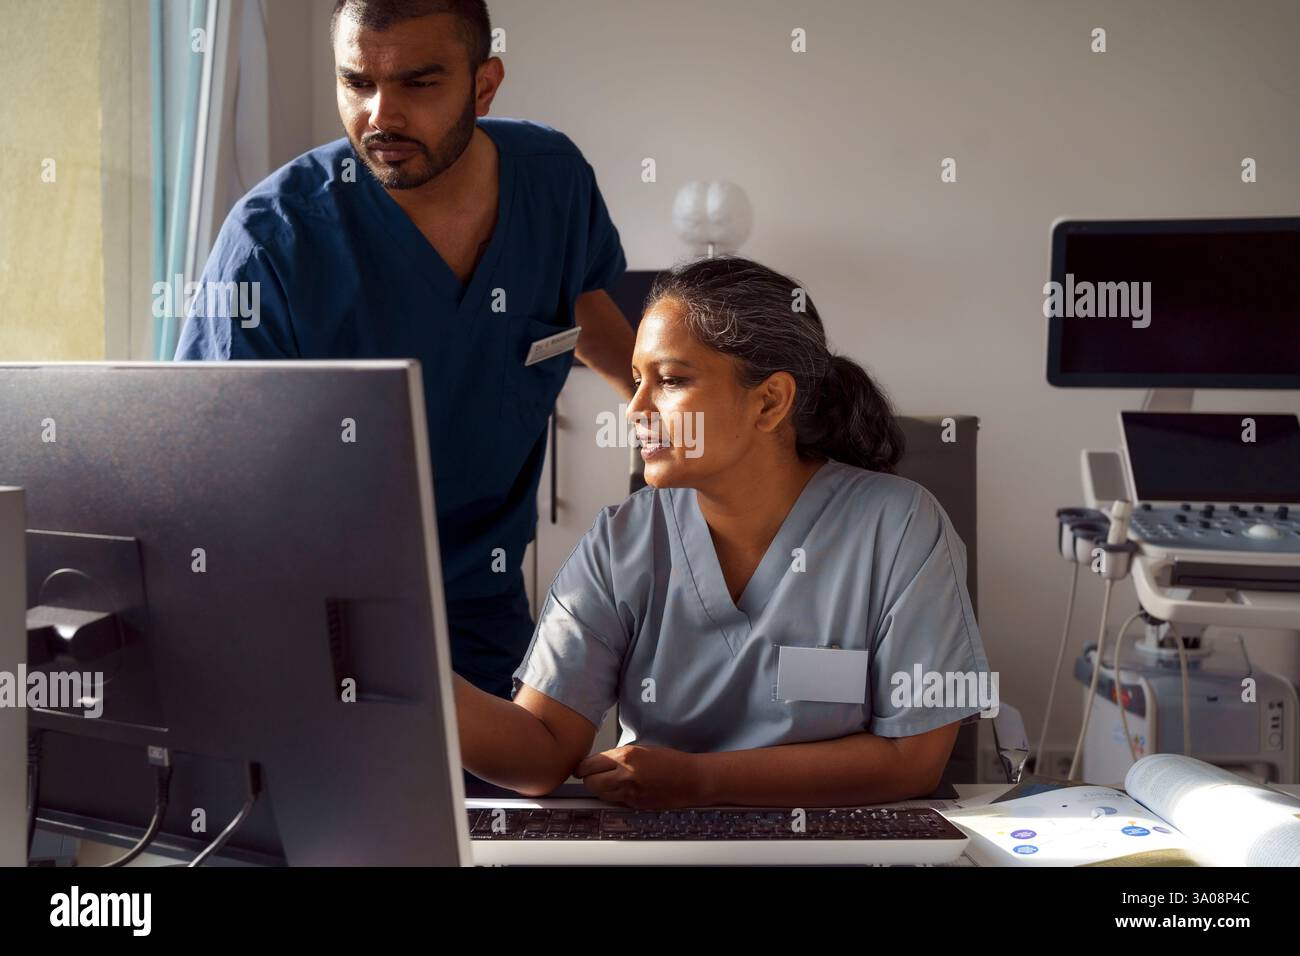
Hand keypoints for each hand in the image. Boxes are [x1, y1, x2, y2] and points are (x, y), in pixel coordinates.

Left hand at [575, 745, 707, 809]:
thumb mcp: (641, 749)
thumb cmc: (670, 761)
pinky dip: (614, 796)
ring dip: (600, 789)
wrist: (691, 779)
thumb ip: (618, 756)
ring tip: (608, 782)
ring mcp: (630, 792)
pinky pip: (615, 801)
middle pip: (590, 782)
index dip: (583, 767)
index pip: (589, 764)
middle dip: (588, 779)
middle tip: (592, 775)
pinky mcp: (635, 804)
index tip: (582, 767)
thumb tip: (598, 762)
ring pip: (600, 794)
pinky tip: (622, 789)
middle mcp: (625, 774)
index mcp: (626, 756)